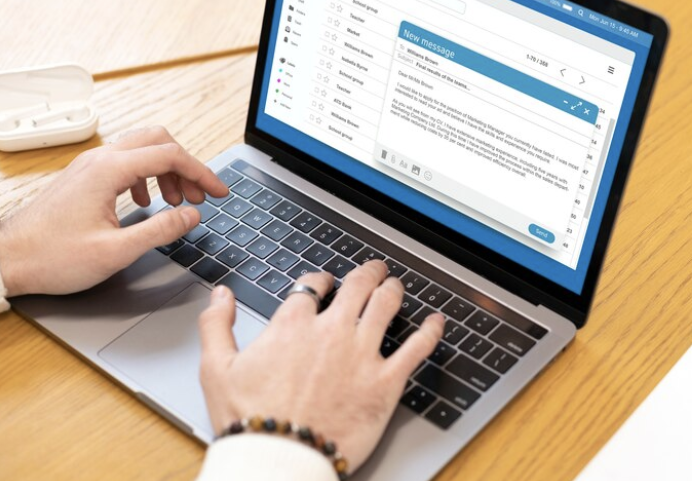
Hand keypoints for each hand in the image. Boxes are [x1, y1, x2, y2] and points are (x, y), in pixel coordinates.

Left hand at [0, 126, 227, 296]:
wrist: (7, 259)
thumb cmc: (51, 257)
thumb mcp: (116, 251)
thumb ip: (160, 230)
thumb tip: (191, 215)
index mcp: (108, 171)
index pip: (170, 156)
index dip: (202, 173)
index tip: (219, 192)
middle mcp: (99, 160)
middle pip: (158, 141)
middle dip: (186, 166)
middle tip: (201, 195)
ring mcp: (89, 166)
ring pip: (142, 150)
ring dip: (167, 171)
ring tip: (178, 201)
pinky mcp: (84, 177)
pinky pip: (125, 162)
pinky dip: (147, 176)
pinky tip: (147, 203)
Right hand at [199, 260, 444, 471]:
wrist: (279, 458)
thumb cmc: (249, 420)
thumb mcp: (215, 368)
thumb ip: (216, 325)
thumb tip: (220, 295)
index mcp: (293, 325)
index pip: (312, 285)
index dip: (321, 279)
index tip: (324, 282)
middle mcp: (332, 331)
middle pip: (357, 285)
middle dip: (367, 273)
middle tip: (373, 271)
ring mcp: (362, 353)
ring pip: (387, 304)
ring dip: (393, 290)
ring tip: (396, 286)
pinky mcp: (385, 381)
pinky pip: (416, 347)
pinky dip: (430, 331)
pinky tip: (437, 322)